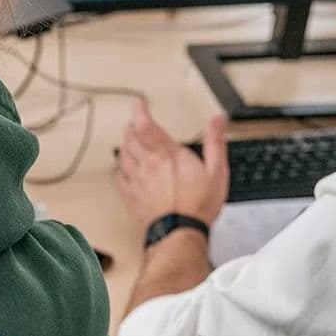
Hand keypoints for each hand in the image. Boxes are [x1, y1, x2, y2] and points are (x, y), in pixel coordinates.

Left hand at [116, 100, 228, 228]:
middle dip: (131, 128)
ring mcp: (137, 181)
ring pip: (123, 156)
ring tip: (126, 140)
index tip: (137, 104)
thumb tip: (216, 121)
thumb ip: (215, 142)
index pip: (148, 126)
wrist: (179, 232)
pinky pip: (119, 178)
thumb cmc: (198, 204)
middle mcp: (148, 165)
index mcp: (168, 155)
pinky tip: (120, 169)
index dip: (140, 112)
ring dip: (124, 145)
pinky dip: (118, 169)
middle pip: (131, 140)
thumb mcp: (217, 170)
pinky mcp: (131, 197)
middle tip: (132, 122)